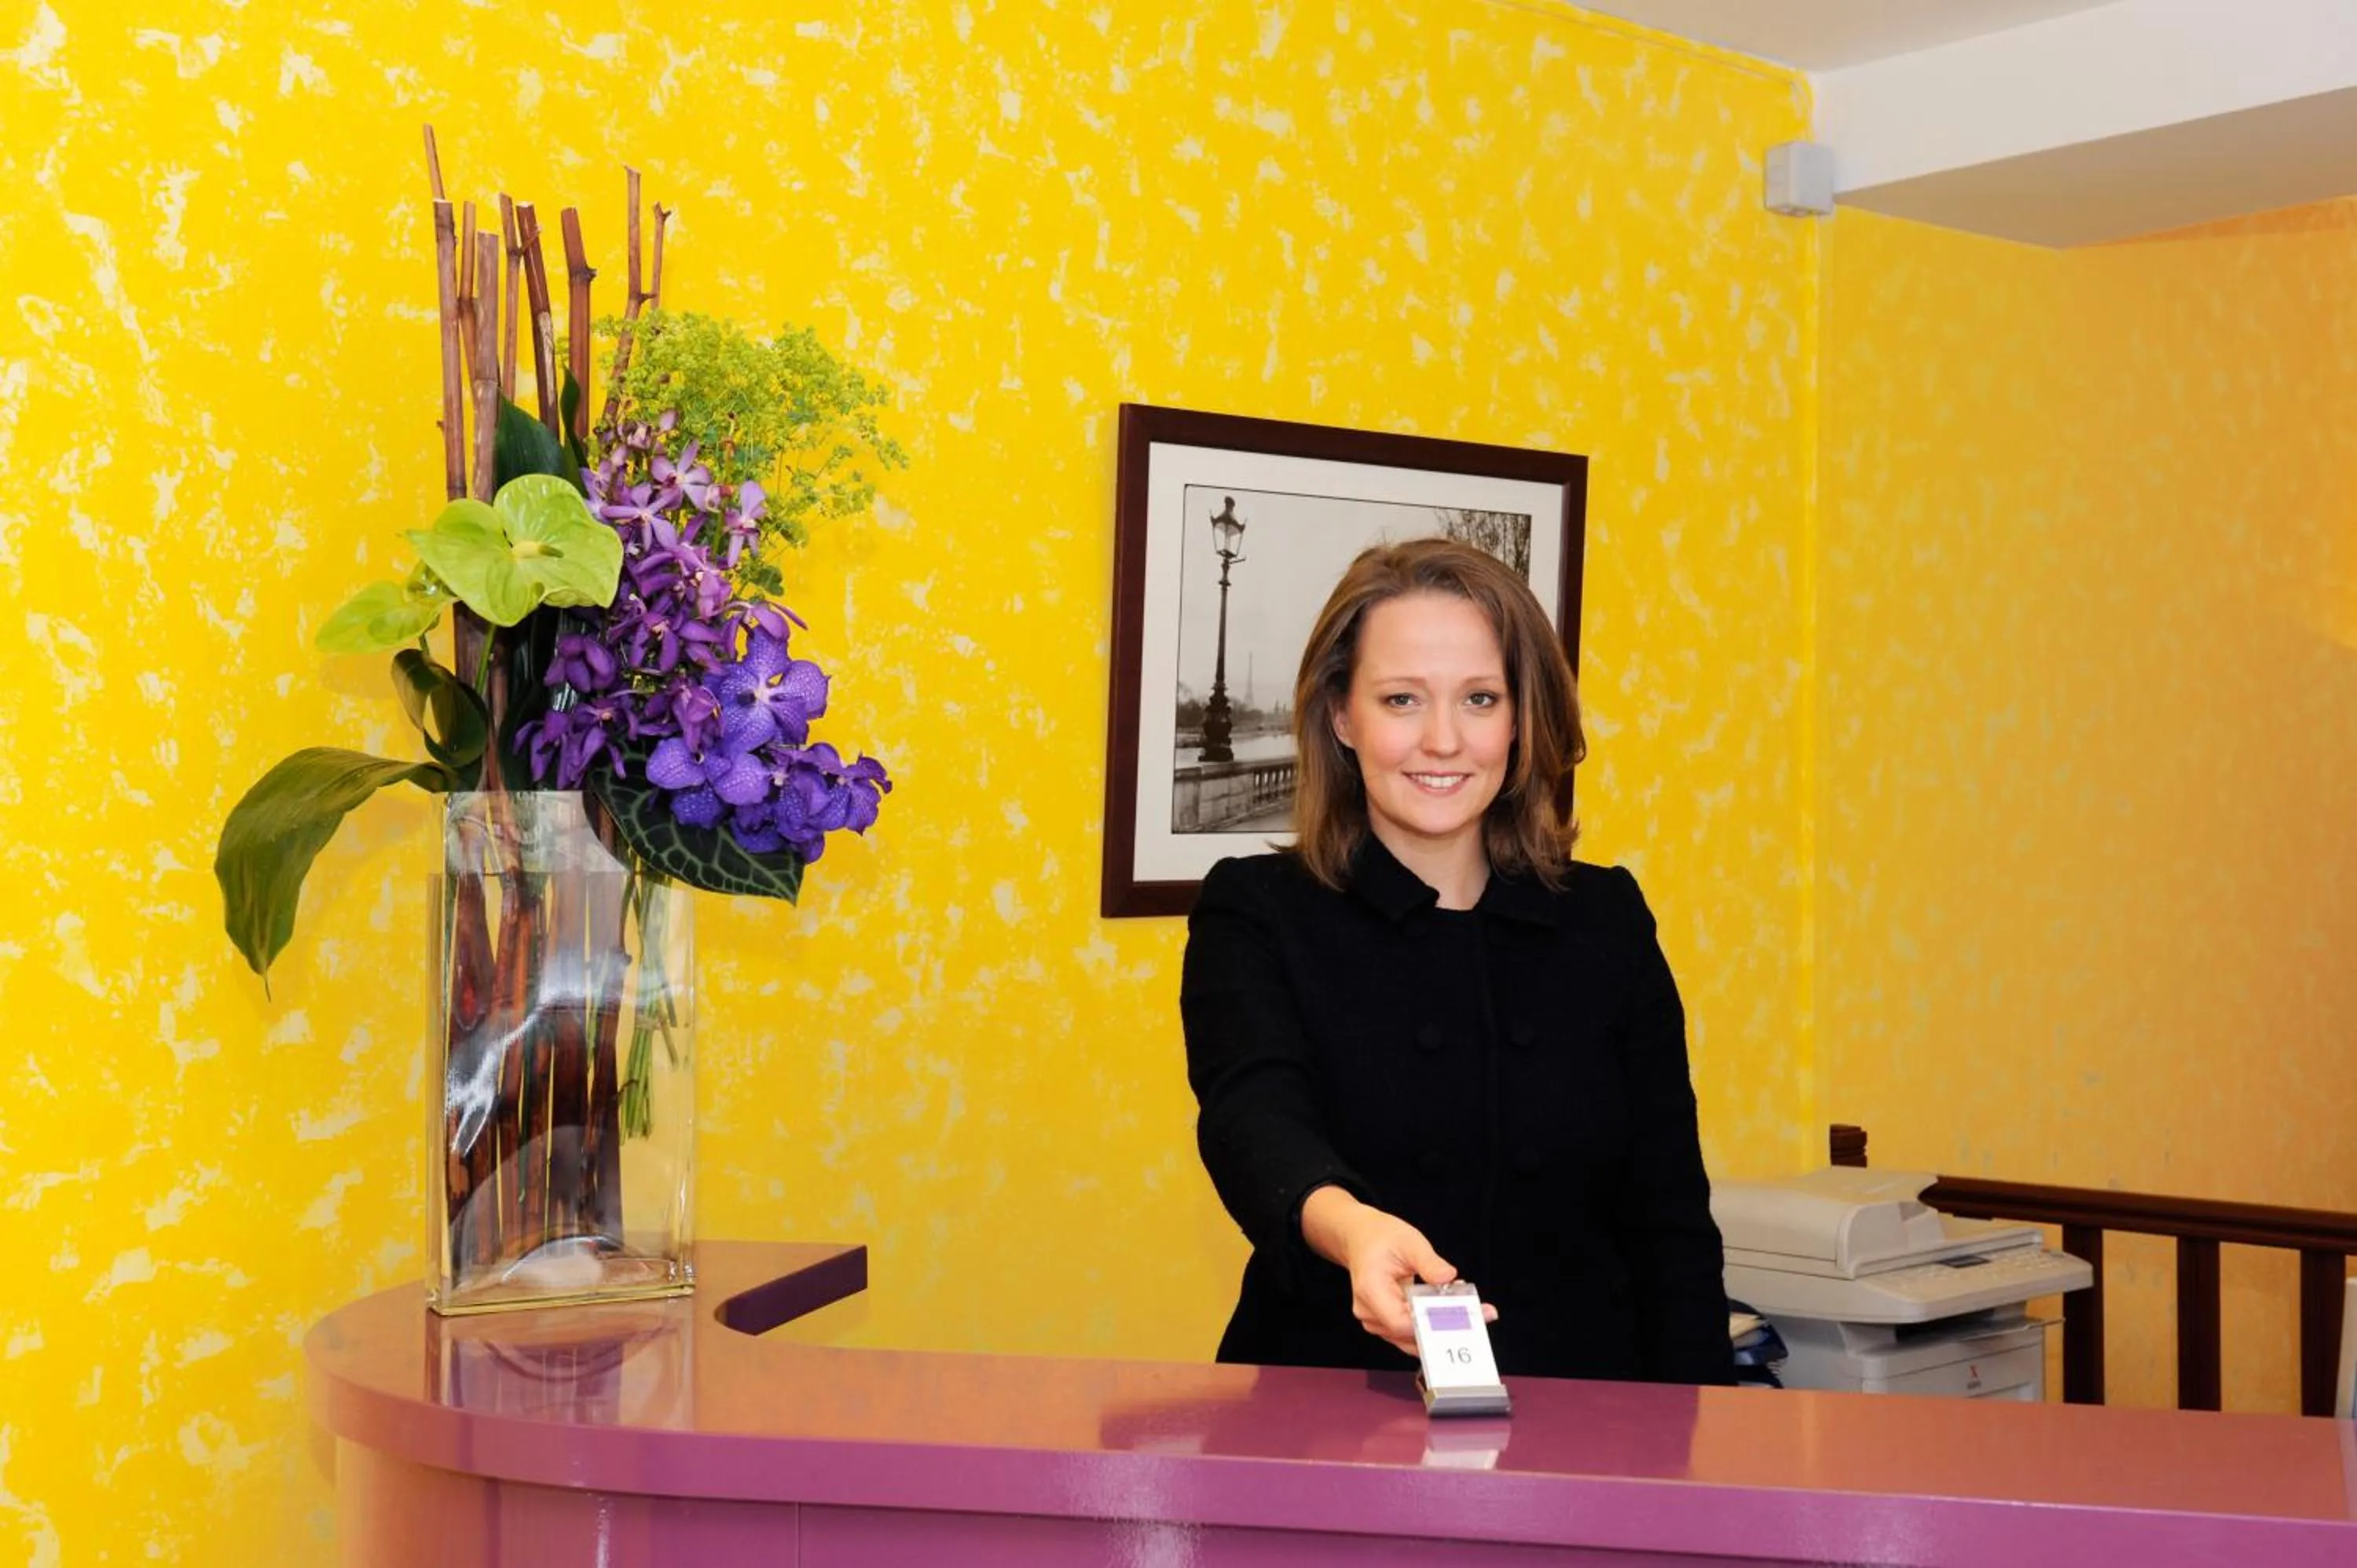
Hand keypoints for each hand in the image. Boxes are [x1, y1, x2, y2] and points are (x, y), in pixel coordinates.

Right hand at [1299, 1187, 1499, 1357]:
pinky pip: (1409, 1331)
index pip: (1401, 1323)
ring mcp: (1374, 1321)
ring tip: (1469, 1310)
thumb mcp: (1409, 1242)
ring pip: (1411, 1338)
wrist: (1360, 1238)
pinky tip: (1450, 1309)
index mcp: (1370, 1291)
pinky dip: (1430, 1323)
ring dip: (1440, 1327)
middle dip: (1444, 1327)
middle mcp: (1369, 1312)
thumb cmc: (1381, 1237)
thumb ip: (1429, 1262)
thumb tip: (1447, 1277)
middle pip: (1409, 1335)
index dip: (1431, 1324)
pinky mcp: (1384, 1323)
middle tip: (1478, 1314)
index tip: (1461, 1316)